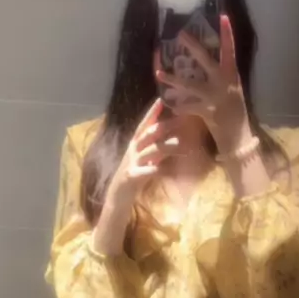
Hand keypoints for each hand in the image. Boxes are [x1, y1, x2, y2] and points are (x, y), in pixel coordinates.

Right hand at [94, 99, 187, 255]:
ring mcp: (130, 164)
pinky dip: (151, 169)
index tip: (162, 99)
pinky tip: (161, 168)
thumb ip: (156, 148)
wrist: (118, 198)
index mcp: (135, 145)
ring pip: (148, 151)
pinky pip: (142, 172)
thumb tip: (173, 137)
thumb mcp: (146, 160)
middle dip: (163, 126)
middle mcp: (132, 151)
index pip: (144, 125)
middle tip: (180, 119)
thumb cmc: (135, 177)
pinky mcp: (130, 178)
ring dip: (164, 146)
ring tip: (178, 143)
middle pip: (148, 135)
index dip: (151, 113)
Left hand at [155, 15, 252, 156]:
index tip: (223, 18)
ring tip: (158, 73)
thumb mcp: (232, 89)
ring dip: (172, 79)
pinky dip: (178, 105)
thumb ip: (220, 77)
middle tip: (181, 35)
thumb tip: (201, 65)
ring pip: (189, 84)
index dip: (227, 34)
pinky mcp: (206, 111)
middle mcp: (223, 82)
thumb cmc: (234, 111)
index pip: (230, 50)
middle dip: (193, 47)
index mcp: (231, 75)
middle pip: (206, 60)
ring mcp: (214, 96)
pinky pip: (187, 106)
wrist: (238, 135)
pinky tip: (170, 103)